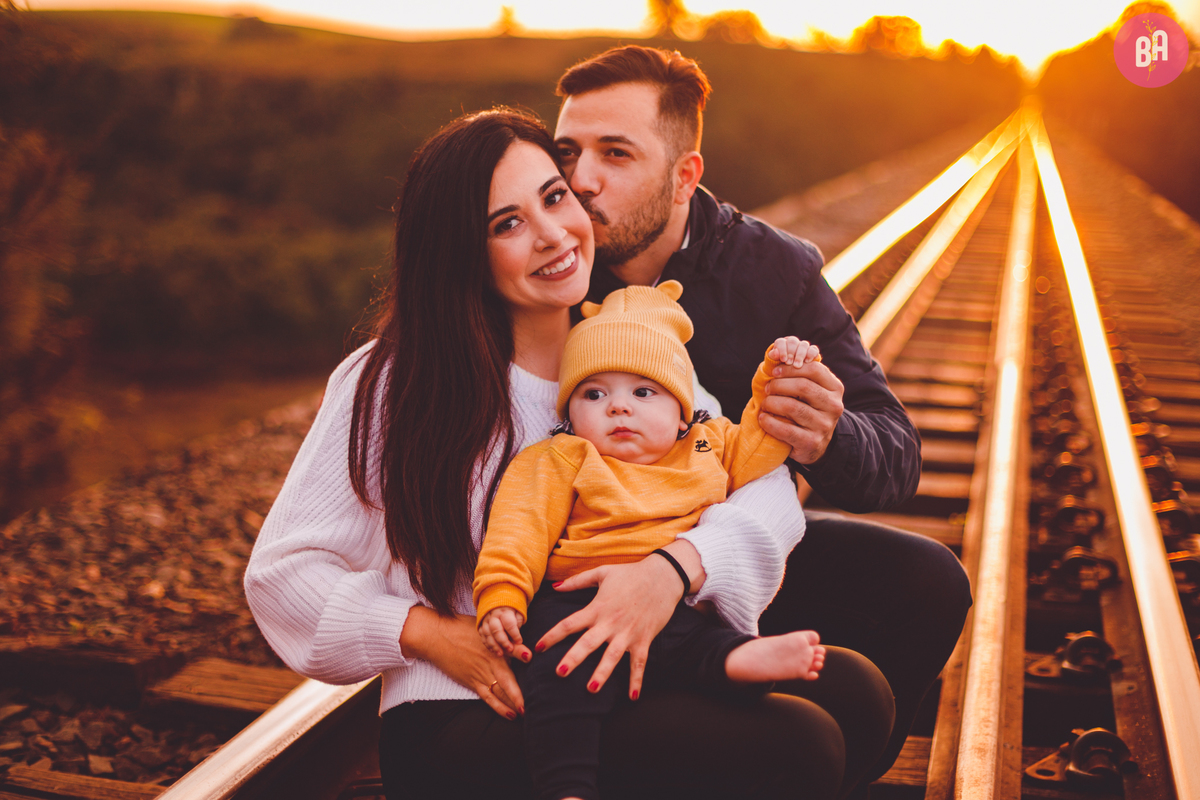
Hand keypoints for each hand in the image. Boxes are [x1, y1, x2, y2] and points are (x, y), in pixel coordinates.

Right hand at [401, 607, 526, 718]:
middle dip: (521, 695)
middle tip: (533, 705)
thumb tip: (523, 646)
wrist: (436, 637)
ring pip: (500, 693)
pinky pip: (488, 697)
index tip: (536, 664)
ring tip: (524, 712)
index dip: (525, 656)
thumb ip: (505, 638)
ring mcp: (480, 674)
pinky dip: (499, 707)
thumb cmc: (461, 628)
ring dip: (512, 704)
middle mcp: (490, 662)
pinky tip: (509, 714)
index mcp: (495, 645)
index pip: (515, 651)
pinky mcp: (471, 682)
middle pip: (509, 681)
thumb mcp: (484, 629)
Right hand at [479, 606, 525, 658]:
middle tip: (510, 649)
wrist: (498, 599)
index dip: (514, 634)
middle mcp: (493, 614)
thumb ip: (520, 624)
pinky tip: (493, 650)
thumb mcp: (519, 613)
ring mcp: (485, 619)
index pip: (509, 623)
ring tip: (501, 653)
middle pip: (496, 629)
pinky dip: (487, 643)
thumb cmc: (511, 609)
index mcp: (505, 611)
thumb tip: (519, 638)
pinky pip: (482, 635)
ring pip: (487, 633)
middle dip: (503, 641)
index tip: (519, 641)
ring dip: (493, 645)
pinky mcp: (481, 624)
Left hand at [535, 553, 687, 700]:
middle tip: (560, 673)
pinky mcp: (644, 639)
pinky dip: (636, 680)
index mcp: (597, 608)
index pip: (569, 624)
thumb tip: (554, 586)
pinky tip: (632, 697)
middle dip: (574, 658)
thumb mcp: (602, 573)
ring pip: (612, 656)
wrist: (663, 576)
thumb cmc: (631, 573)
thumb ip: (577, 581)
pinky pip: (639, 663)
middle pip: (588, 643)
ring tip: (591, 689)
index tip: (538, 648)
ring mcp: (628, 633)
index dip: (552, 636)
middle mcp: (610, 623)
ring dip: (602, 673)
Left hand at [761, 358, 844, 463]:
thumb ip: (798, 372)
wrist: (815, 443)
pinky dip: (769, 422)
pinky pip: (786, 429)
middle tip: (767, 388)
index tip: (774, 371)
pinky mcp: (811, 442)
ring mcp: (824, 426)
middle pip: (803, 386)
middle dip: (779, 385)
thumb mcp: (810, 390)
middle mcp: (834, 406)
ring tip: (764, 404)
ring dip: (772, 403)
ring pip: (792, 407)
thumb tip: (774, 353)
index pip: (814, 369)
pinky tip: (763, 418)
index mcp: (835, 388)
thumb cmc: (807, 408)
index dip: (790, 368)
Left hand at [767, 337, 819, 366]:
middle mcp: (792, 343)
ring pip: (803, 344)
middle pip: (792, 341)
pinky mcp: (812, 352)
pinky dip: (811, 354)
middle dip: (790, 352)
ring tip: (797, 365)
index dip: (781, 349)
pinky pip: (813, 349)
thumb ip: (773, 357)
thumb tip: (775, 353)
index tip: (782, 359)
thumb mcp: (774, 364)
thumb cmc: (779, 369)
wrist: (791, 376)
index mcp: (781, 344)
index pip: (780, 342)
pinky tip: (807, 361)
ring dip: (800, 354)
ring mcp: (803, 347)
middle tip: (788, 363)